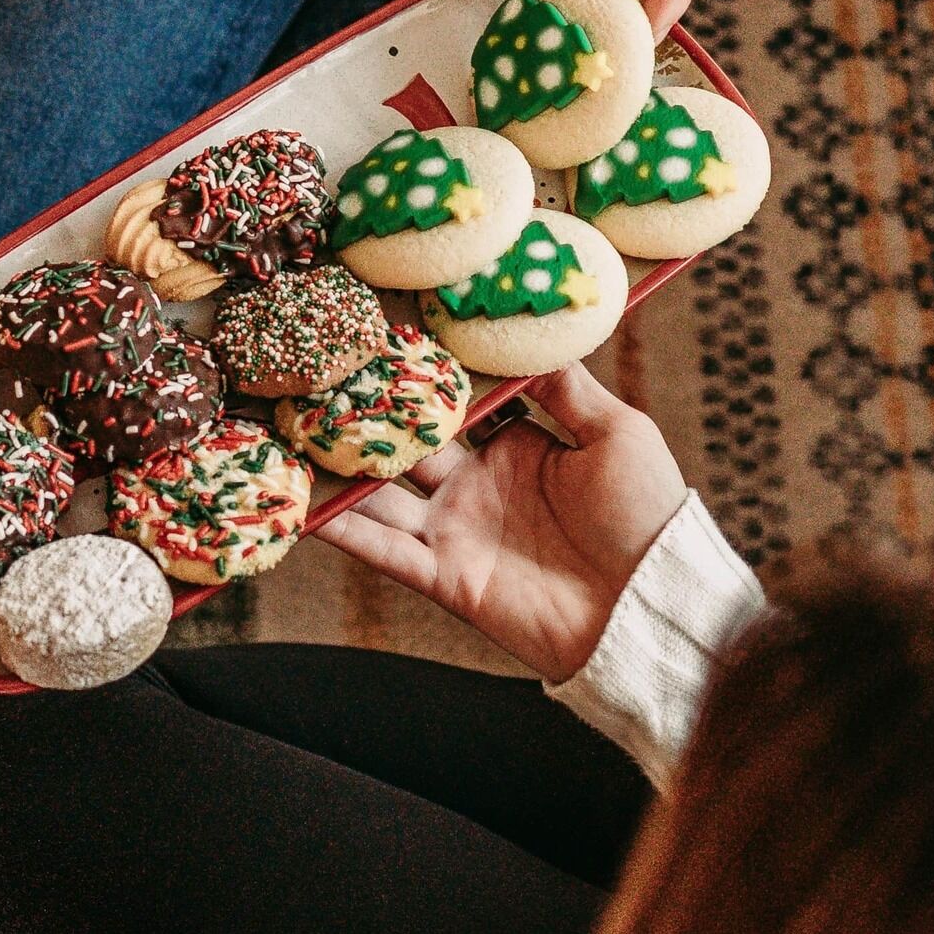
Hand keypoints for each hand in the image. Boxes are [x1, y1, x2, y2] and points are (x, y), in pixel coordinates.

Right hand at [316, 365, 685, 682]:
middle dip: (364, 410)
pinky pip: (379, 548)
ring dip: (338, 465)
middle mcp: (477, 482)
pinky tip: (298, 504)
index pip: (458, 398)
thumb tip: (532, 332)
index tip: (383, 327)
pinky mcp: (444, 575)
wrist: (648, 606)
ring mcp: (455, 529)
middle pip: (407, 439)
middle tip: (315, 369)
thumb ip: (565, 386)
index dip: (425, 368)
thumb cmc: (646, 516)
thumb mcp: (616, 434)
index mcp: (518, 443)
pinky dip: (337, 529)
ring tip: (286, 427)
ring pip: (379, 491)